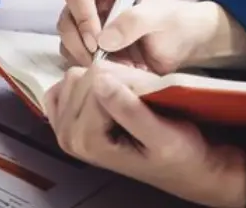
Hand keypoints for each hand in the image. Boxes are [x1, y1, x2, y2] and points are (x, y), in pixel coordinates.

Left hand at [44, 62, 245, 207]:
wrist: (182, 168)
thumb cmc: (178, 154)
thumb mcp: (163, 136)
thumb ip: (130, 111)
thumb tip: (100, 81)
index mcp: (87, 141)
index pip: (96, 82)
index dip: (127, 81)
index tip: (147, 97)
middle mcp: (67, 136)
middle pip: (81, 79)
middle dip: (114, 80)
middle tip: (139, 99)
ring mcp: (63, 128)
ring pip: (74, 77)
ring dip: (103, 80)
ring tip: (126, 99)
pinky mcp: (64, 119)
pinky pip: (64, 85)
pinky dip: (85, 84)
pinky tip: (105, 96)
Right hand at [58, 0, 245, 73]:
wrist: (184, 45)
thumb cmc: (176, 23)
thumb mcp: (162, 18)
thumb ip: (135, 21)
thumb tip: (104, 39)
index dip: (83, 16)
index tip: (97, 40)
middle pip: (66, 17)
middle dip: (80, 41)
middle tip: (100, 59)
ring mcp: (88, 23)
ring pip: (66, 39)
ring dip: (82, 56)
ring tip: (109, 66)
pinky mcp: (88, 45)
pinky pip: (72, 56)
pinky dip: (85, 66)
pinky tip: (107, 71)